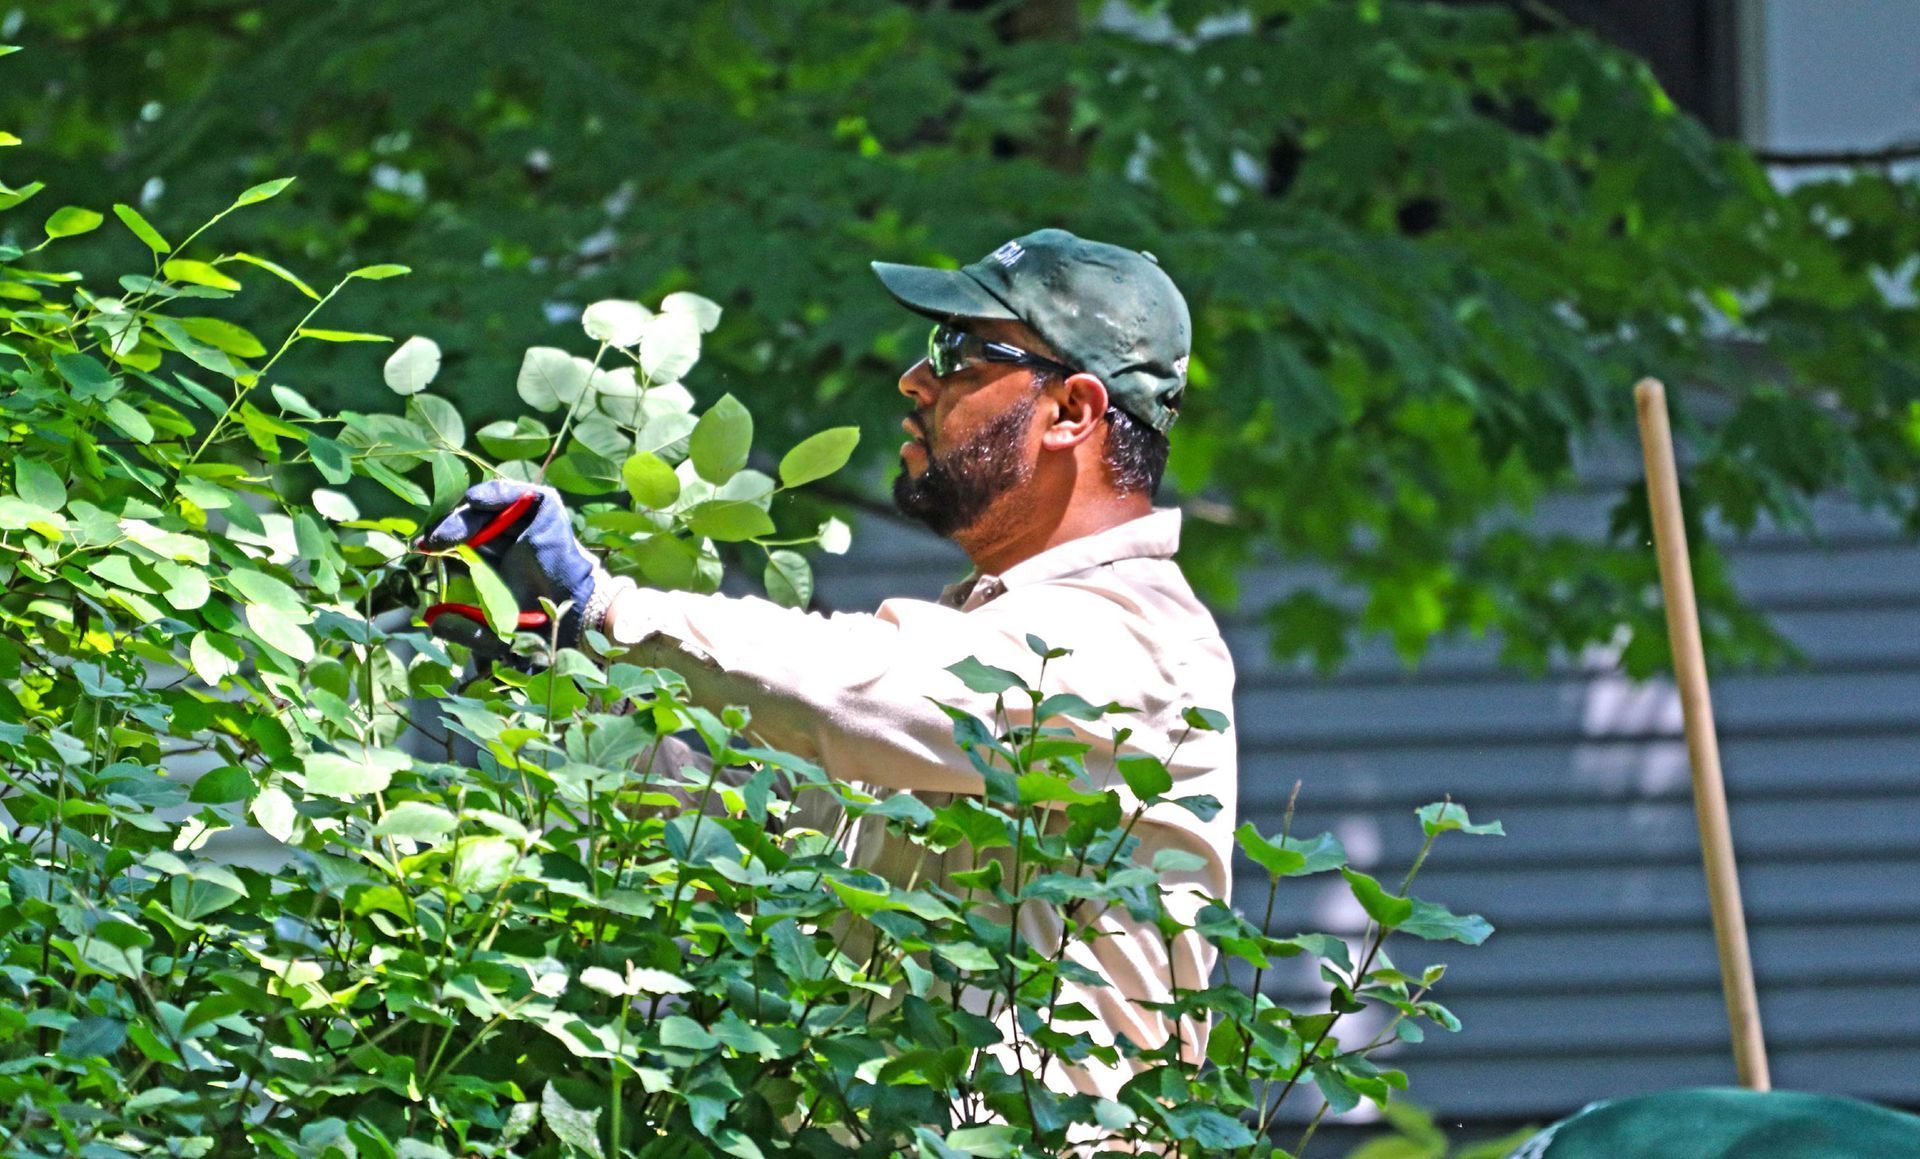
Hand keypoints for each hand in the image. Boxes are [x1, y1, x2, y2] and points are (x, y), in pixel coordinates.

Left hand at [421, 481, 604, 646]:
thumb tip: (432, 622)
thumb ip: (466, 628)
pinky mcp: (548, 511)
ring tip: (444, 534)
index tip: (421, 550)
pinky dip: (495, 493)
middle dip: (448, 530)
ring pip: (491, 508)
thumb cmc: (542, 628)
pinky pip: (519, 494)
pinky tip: (473, 502)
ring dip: (464, 516)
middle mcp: (513, 541)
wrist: (575, 618)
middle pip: (474, 524)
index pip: (466, 545)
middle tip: (427, 543)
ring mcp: (530, 525)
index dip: (443, 545)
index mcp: (500, 565)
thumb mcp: (495, 631)